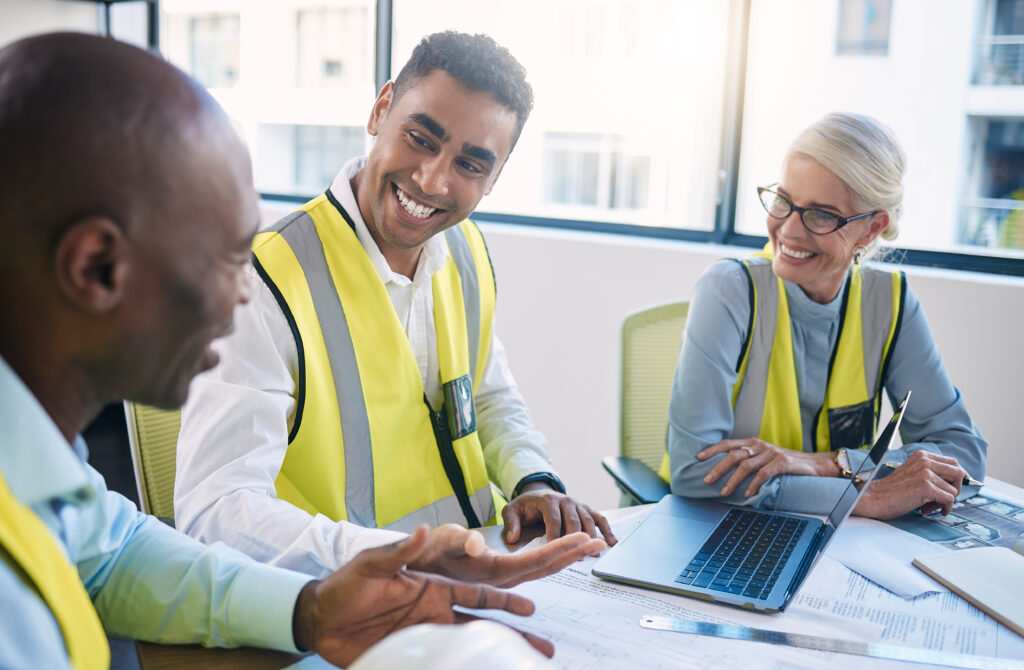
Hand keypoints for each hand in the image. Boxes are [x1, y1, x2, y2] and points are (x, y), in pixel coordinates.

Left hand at [293, 526, 552, 665]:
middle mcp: (437, 612)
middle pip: (484, 623)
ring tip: (523, 665)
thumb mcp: (372, 564)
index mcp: (434, 587)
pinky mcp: (412, 654)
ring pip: (470, 647)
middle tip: (544, 647)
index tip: (532, 606)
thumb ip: (401, 552)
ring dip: (496, 654)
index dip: (505, 599)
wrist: (317, 617)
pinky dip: (465, 666)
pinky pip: (445, 662)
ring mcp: (425, 635)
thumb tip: (425, 530)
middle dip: (515, 633)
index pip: (479, 592)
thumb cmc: (344, 585)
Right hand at [409, 523, 606, 586]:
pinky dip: (552, 557)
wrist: (414, 571)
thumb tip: (475, 545)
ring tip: (590, 545)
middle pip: (546, 566)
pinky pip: (533, 567)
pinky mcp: (499, 575)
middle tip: (599, 541)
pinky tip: (564, 554)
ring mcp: (502, 578)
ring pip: (542, 567)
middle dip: (573, 551)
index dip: (560, 548)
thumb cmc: (427, 556)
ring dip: (567, 555)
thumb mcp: (442, 543)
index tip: (583, 538)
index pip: (534, 560)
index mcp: (493, 571)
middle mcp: (502, 578)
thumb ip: (460, 542)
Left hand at [502, 484, 616, 545]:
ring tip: (594, 553)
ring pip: (588, 520)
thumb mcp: (511, 510)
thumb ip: (511, 522)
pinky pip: (599, 518)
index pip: (553, 519)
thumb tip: (513, 538)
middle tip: (577, 557)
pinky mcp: (586, 509)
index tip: (555, 551)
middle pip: (574, 521)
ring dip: (592, 537)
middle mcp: (565, 500)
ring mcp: (578, 504)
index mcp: (547, 500)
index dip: (555, 535)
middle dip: (576, 539)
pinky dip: (607, 529)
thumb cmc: (525, 507)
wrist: (538, 493)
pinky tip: (612, 542)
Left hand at [697, 438, 835, 497]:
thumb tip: (725, 471)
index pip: (728, 444)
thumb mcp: (763, 458)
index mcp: (752, 443)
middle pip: (733, 455)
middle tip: (706, 480)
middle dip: (718, 468)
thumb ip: (748, 460)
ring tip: (724, 492)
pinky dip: (754, 484)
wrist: (814, 465)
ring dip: (733, 480)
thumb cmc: (784, 464)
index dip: (712, 449)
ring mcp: (771, 453)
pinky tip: (748, 494)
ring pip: (746, 465)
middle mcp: (760, 445)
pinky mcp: (782, 462)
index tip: (698, 457)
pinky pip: (764, 473)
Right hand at [854, 450, 966, 519]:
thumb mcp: (912, 474)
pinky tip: (930, 510)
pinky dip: (944, 508)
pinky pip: (949, 500)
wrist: (874, 498)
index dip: (960, 476)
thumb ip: (930, 473)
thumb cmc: (891, 491)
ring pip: (954, 490)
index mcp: (921, 455)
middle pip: (959, 473)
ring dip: (945, 502)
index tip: (958, 486)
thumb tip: (955, 482)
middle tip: (943, 499)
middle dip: (956, 489)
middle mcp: (925, 461)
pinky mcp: (927, 487)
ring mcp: (926, 473)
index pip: (953, 462)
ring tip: (929, 506)